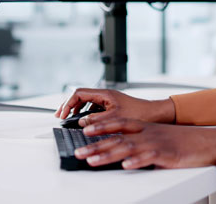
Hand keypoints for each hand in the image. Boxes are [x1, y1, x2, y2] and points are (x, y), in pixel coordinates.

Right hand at [55, 88, 174, 125]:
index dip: (68, 103)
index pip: (79, 93)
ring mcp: (108, 100)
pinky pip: (94, 108)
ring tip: (70, 119)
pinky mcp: (112, 107)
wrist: (155, 115)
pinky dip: (86, 114)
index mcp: (104, 93)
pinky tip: (86, 123)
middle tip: (60, 115)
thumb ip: (96, 120)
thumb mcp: (114, 119)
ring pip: (87, 102)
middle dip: (69, 105)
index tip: (63, 114)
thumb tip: (81, 122)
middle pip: (81, 96)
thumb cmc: (138, 113)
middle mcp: (105, 95)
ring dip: (77, 110)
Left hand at [75, 118, 215, 169]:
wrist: (207, 141)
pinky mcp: (166, 154)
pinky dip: (136, 161)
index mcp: (144, 127)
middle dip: (95, 145)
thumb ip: (140, 142)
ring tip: (92, 160)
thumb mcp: (158, 137)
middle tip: (78, 152)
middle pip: (116, 137)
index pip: (117, 124)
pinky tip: (125, 165)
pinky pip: (149, 158)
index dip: (100, 127)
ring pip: (127, 147)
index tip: (84, 131)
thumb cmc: (182, 141)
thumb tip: (122, 151)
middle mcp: (146, 133)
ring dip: (107, 154)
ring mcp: (156, 143)